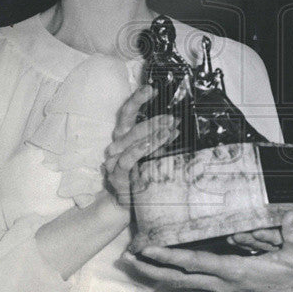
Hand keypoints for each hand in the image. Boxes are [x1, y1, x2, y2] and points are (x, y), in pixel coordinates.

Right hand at [103, 85, 178, 205]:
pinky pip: (127, 159)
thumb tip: (178, 123)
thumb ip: (160, 137)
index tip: (152, 88)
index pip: (128, 111)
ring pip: (130, 139)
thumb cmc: (142, 173)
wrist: (128, 202)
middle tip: (173, 118)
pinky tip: (152, 146)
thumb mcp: (153, 153)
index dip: (137, 98)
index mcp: (124, 134)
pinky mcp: (116, 174)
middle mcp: (117, 143)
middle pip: (127, 121)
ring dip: (152, 134)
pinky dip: (140, 150)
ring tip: (170, 131)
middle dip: (152, 117)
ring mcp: (114, 158)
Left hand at [121, 211, 292, 291]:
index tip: (149, 248)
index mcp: (235, 272)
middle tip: (126, 257)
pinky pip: (192, 288)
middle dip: (151, 267)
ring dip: (157, 274)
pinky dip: (173, 280)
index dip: (171, 256)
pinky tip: (161, 273)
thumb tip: (290, 213)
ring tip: (134, 263)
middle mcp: (222, 285)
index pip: (196, 263)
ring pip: (182, 284)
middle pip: (179, 277)